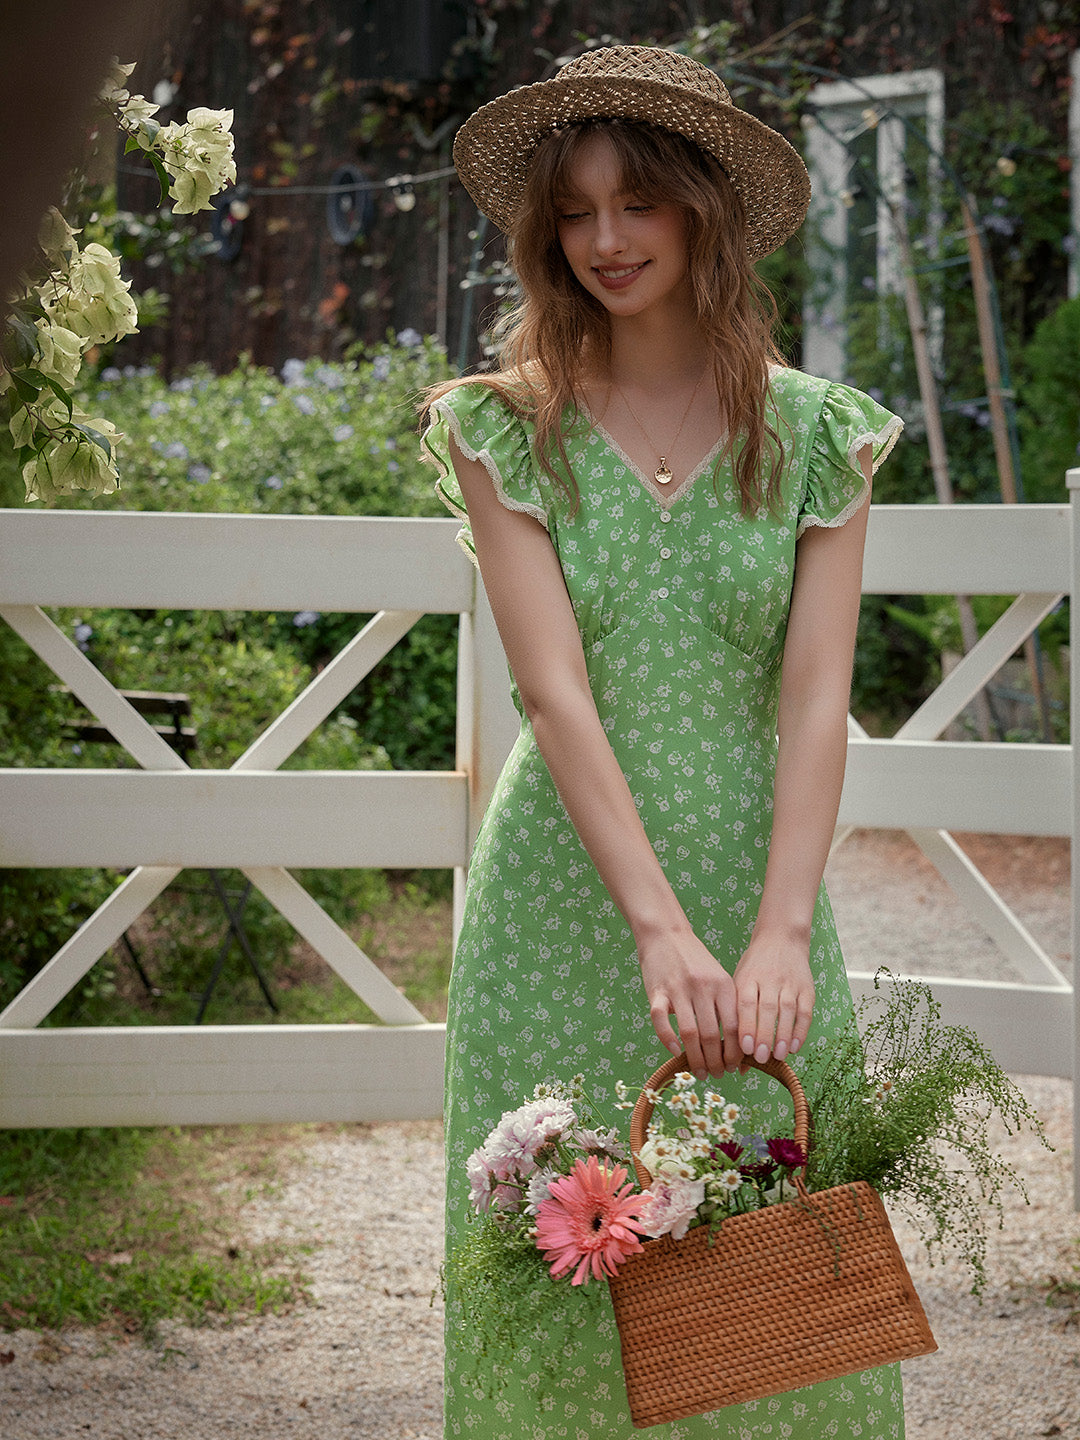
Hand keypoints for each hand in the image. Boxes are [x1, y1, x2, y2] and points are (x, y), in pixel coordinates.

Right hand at [637, 927, 741, 1078]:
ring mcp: (678, 989)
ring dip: (695, 1058)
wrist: (666, 933)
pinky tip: (675, 1052)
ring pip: (689, 1033)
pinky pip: (661, 1021)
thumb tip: (733, 1045)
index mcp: (723, 986)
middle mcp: (703, 988)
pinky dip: (668, 1040)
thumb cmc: (695, 960)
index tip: (734, 1067)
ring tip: (699, 1071)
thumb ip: (726, 1007)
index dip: (734, 1053)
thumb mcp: (719, 978)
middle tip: (716, 1075)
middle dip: (715, 1062)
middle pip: (711, 1036)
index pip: (733, 1028)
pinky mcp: (656, 991)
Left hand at [731, 933, 814, 1064]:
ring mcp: (789, 983)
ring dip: (783, 1035)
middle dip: (764, 1035)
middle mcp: (769, 979)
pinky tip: (794, 1046)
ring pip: (788, 1010)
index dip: (746, 1026)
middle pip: (767, 1009)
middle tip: (760, 1058)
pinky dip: (801, 1030)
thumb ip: (736, 1013)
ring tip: (778, 1056)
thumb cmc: (755, 966)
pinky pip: (805, 1011)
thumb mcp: (740, 980)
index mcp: (748, 977)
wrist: (781, 937)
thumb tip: (733, 1051)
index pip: (746, 1003)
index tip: (744, 1048)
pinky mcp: (807, 988)